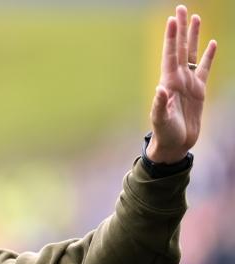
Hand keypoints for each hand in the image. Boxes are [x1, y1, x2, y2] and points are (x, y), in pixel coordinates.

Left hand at [148, 5, 216, 163]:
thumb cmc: (165, 134)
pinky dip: (208, 55)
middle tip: (181, 8)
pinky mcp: (198, 90)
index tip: (171, 20)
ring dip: (193, 36)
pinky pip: (204, 68)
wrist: (175, 144)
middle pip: (179, 48)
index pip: (169, 54)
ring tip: (195, 17)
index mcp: (168, 82)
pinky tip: (211, 42)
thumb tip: (160, 90)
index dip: (170, 37)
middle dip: (180, 29)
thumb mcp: (160, 121)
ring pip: (191, 53)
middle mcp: (177, 78)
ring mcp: (188, 82)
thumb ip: (159, 106)